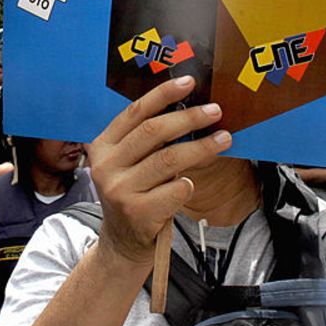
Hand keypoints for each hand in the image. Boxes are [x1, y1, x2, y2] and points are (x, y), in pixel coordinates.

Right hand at [86, 76, 231, 266]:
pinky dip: (188, 184)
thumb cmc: (135, 193)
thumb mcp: (130, 164)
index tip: (189, 82)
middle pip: (153, 132)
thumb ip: (147, 140)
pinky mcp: (137, 212)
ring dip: (202, 147)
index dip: (163, 94)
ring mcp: (119, 190)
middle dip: (189, 118)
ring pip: (169, 160)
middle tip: (215, 111)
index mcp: (102, 146)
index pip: (134, 113)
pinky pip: (176, 189)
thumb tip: (191, 108)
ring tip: (223, 139)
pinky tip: (190, 184)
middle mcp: (105, 166)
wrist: (123, 242)